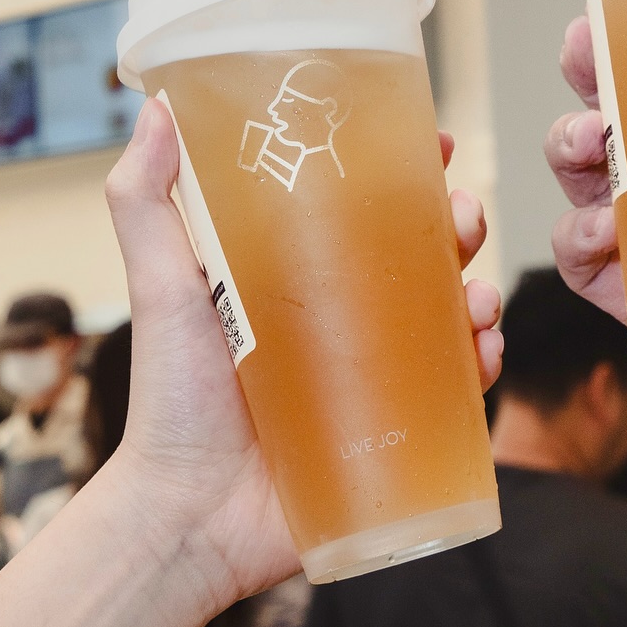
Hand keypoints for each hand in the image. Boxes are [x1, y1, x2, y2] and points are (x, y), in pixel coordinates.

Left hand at [103, 99, 501, 606]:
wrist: (189, 517)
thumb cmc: (170, 400)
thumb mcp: (159, 286)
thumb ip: (145, 201)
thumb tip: (152, 109)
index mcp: (299, 271)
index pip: (364, 203)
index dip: (407, 168)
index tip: (432, 140)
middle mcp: (345, 313)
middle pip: (423, 250)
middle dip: (459, 223)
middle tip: (462, 217)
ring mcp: (375, 370)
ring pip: (451, 310)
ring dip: (480, 290)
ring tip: (474, 298)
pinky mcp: (397, 425)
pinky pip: (456, 385)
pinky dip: (481, 360)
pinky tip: (479, 352)